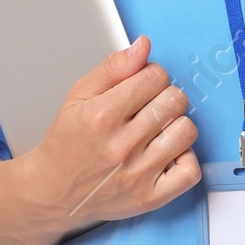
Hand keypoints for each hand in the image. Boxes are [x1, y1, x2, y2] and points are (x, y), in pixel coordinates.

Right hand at [29, 36, 199, 234]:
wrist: (54, 190)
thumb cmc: (67, 143)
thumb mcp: (79, 96)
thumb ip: (113, 68)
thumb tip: (143, 46)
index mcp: (102, 116)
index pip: (155, 76)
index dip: (150, 76)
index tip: (142, 87)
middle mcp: (121, 146)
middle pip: (175, 100)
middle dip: (165, 97)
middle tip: (149, 108)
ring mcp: (137, 174)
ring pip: (186, 131)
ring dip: (176, 126)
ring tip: (158, 130)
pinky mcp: (149, 198)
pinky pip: (190, 172)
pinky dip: (185, 159)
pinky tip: (167, 154)